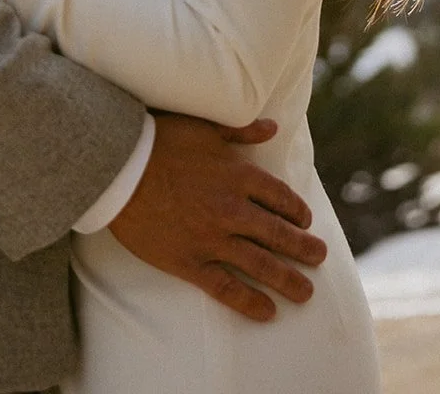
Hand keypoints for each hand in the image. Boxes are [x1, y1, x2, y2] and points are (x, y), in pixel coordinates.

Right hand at [107, 112, 326, 321]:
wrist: (119, 167)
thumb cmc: (159, 139)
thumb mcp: (204, 127)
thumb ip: (242, 131)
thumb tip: (272, 127)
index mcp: (239, 175)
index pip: (280, 198)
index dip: (297, 211)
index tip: (305, 221)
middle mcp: (233, 210)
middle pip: (279, 234)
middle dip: (303, 248)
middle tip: (320, 257)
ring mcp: (213, 239)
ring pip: (261, 264)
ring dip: (287, 279)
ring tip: (306, 292)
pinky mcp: (190, 262)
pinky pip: (226, 288)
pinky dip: (249, 302)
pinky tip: (267, 311)